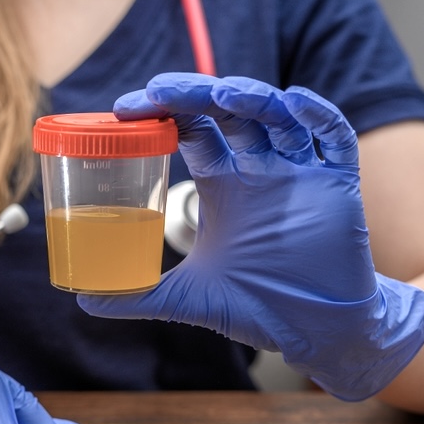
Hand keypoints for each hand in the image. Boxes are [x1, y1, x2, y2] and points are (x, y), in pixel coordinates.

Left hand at [78, 73, 423, 400]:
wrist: (316, 333)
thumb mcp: (188, 300)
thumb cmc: (258, 307)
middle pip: (227, 111)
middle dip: (195, 93)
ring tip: (220, 94)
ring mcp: (300, 172)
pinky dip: (318, 115)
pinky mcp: (340, 185)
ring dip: (252, 96)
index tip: (126, 109)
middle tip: (159, 90)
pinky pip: (334, 138)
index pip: (192, 128)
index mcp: (224, 183)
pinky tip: (294, 102)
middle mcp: (260, 169)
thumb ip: (138, 296)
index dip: (163, 111)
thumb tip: (84, 300)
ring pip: (278, 114)